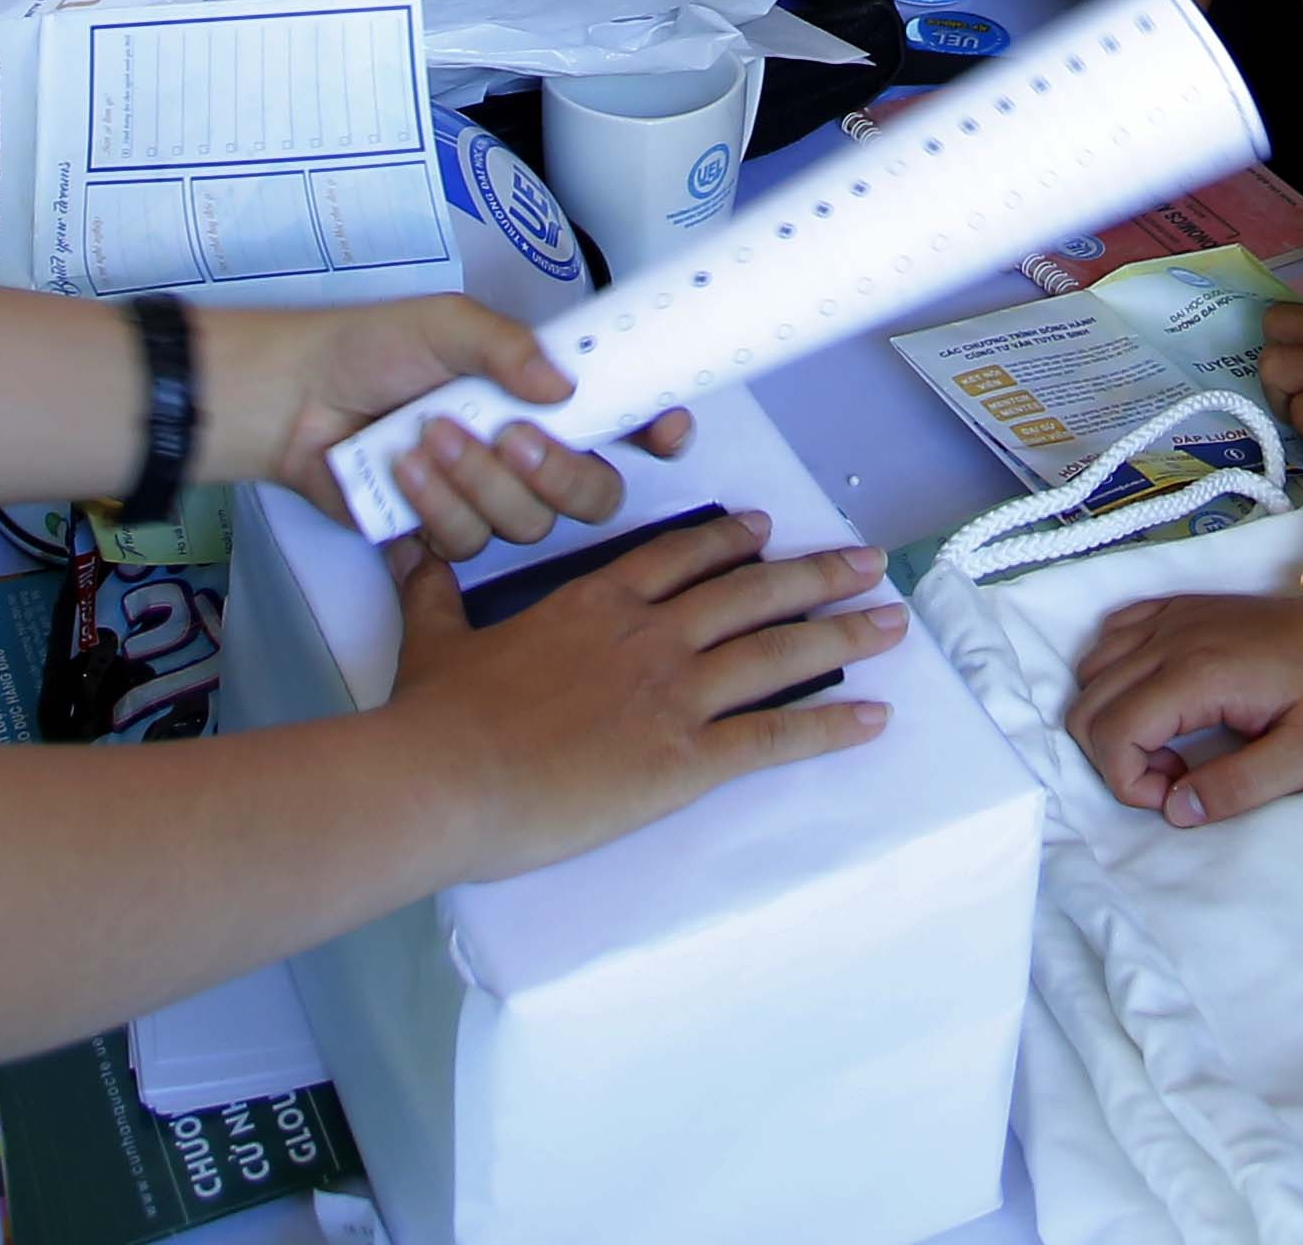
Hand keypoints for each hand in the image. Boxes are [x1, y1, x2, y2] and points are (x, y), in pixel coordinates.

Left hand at [196, 295, 696, 554]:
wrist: (292, 397)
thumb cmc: (370, 348)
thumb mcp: (445, 324)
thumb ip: (508, 348)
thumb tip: (564, 382)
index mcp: (543, 396)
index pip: (624, 420)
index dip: (656, 430)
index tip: (664, 429)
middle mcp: (528, 454)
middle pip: (593, 496)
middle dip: (560, 472)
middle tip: (513, 436)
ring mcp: (487, 499)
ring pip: (527, 524)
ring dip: (478, 481)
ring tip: (428, 436)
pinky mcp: (441, 535)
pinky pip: (466, 545)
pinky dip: (436, 504)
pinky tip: (405, 468)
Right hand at [386, 507, 900, 876]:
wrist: (447, 773)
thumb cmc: (437, 714)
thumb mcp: (433, 637)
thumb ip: (431, 591)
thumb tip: (410, 552)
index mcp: (595, 603)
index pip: (679, 558)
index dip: (728, 541)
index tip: (764, 528)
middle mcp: (650, 635)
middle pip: (752, 592)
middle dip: (817, 574)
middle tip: (866, 562)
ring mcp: (675, 693)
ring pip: (780, 651)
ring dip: (845, 634)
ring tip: (892, 621)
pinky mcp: (687, 757)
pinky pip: (776, 736)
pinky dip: (832, 726)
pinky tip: (873, 718)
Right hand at [1064, 583, 1302, 829]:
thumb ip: (1239, 788)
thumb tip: (1175, 810)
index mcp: (1199, 674)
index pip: (1110, 733)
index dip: (1129, 782)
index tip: (1179, 791)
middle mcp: (1171, 638)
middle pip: (1087, 706)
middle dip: (1115, 758)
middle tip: (1176, 773)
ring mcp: (1170, 617)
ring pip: (1090, 672)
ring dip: (1114, 719)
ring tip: (1171, 741)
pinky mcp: (1175, 608)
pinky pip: (1112, 636)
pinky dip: (1116, 676)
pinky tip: (1159, 698)